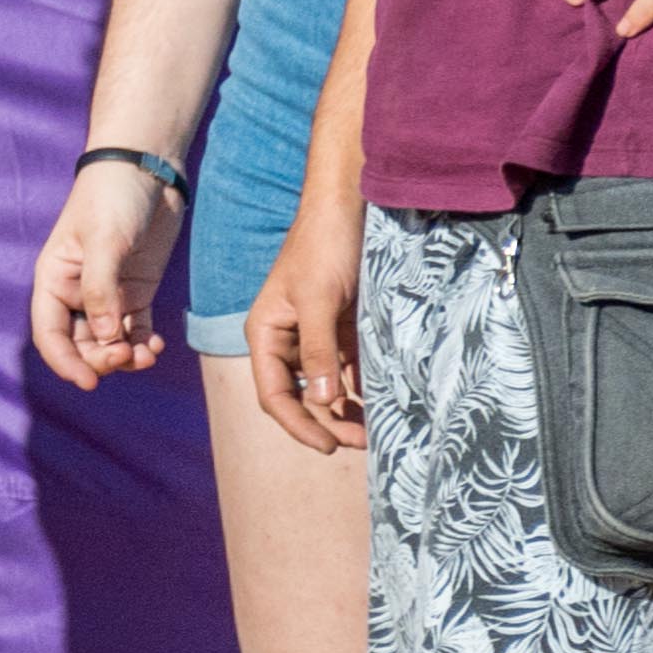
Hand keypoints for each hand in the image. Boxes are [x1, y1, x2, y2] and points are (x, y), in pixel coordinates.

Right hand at [29, 158, 176, 382]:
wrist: (146, 169)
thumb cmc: (112, 197)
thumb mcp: (104, 241)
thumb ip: (101, 290)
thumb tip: (105, 337)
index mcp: (54, 281)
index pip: (50, 334)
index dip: (66, 362)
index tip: (89, 382)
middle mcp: (76, 293)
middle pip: (81, 344)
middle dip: (102, 359)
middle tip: (126, 358)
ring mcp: (108, 294)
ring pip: (109, 342)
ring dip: (125, 356)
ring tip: (147, 355)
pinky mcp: (136, 291)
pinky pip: (135, 329)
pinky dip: (143, 343)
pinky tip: (154, 345)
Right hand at [246, 201, 368, 457]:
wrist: (350, 205)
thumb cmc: (324, 247)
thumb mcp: (319, 299)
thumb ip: (317, 350)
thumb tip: (320, 400)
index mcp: (266, 334)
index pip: (274, 394)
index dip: (298, 424)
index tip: (328, 446)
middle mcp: (288, 340)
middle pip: (301, 395)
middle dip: (328, 422)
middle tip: (363, 443)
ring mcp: (317, 334)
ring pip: (328, 385)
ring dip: (349, 409)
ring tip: (378, 431)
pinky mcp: (344, 326)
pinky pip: (352, 366)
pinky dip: (366, 386)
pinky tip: (386, 401)